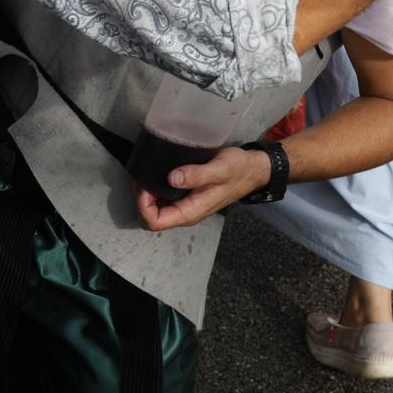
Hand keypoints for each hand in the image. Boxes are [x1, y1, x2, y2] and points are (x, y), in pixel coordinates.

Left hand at [134, 146, 271, 230]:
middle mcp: (186, 212)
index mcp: (191, 212)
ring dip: (146, 194)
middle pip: (151, 217)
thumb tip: (172, 178)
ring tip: (145, 172)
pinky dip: (155, 188)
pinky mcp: (186, 196)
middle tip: (141, 176)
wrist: (252, 170)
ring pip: (155, 208)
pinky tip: (155, 172)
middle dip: (141, 199)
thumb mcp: (219, 170)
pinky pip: (163, 198)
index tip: (143, 184)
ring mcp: (185, 205)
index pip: (155, 222)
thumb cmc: (237, 170)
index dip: (142, 205)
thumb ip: (196, 175)